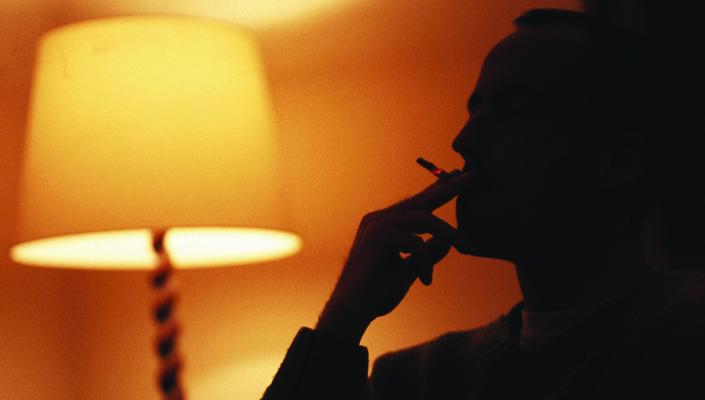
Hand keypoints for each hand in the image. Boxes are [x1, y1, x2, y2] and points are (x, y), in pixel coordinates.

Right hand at [316, 169, 474, 342]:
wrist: (352, 311)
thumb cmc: (377, 293)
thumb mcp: (410, 271)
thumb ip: (427, 254)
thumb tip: (448, 242)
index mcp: (386, 224)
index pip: (418, 204)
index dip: (440, 190)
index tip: (460, 177)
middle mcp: (380, 218)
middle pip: (422, 199)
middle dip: (450, 188)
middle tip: (474, 175)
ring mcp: (377, 224)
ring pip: (425, 219)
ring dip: (450, 234)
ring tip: (468, 248)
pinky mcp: (377, 235)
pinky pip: (416, 241)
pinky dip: (426, 262)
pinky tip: (426, 280)